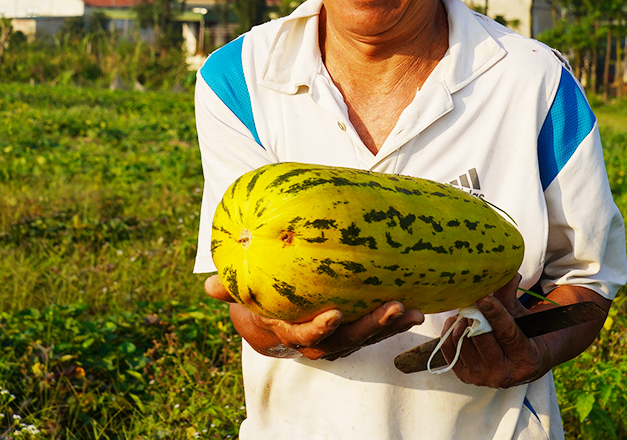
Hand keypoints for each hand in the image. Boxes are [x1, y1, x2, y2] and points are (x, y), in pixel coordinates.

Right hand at [204, 275, 424, 360]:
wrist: (273, 322)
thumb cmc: (259, 301)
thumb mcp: (242, 295)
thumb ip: (230, 288)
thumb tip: (208, 284)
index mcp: (290, 334)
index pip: (305, 338)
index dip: (319, 329)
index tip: (334, 315)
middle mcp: (318, 342)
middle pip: (346, 340)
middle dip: (370, 326)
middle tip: (391, 307)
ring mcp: (340, 338)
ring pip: (367, 336)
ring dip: (391, 325)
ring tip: (413, 310)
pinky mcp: (356, 329)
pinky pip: (378, 328)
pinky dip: (396, 320)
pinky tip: (417, 308)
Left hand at [437, 274, 551, 388]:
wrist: (518, 363)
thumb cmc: (522, 334)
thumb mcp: (520, 316)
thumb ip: (511, 297)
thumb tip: (509, 273)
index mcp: (526, 360)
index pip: (507, 333)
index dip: (495, 313)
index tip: (484, 297)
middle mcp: (504, 375)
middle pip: (482, 338)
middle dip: (475, 315)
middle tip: (474, 300)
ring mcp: (483, 379)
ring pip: (463, 341)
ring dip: (462, 321)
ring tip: (468, 311)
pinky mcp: (465, 377)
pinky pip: (449, 349)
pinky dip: (449, 331)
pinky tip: (457, 321)